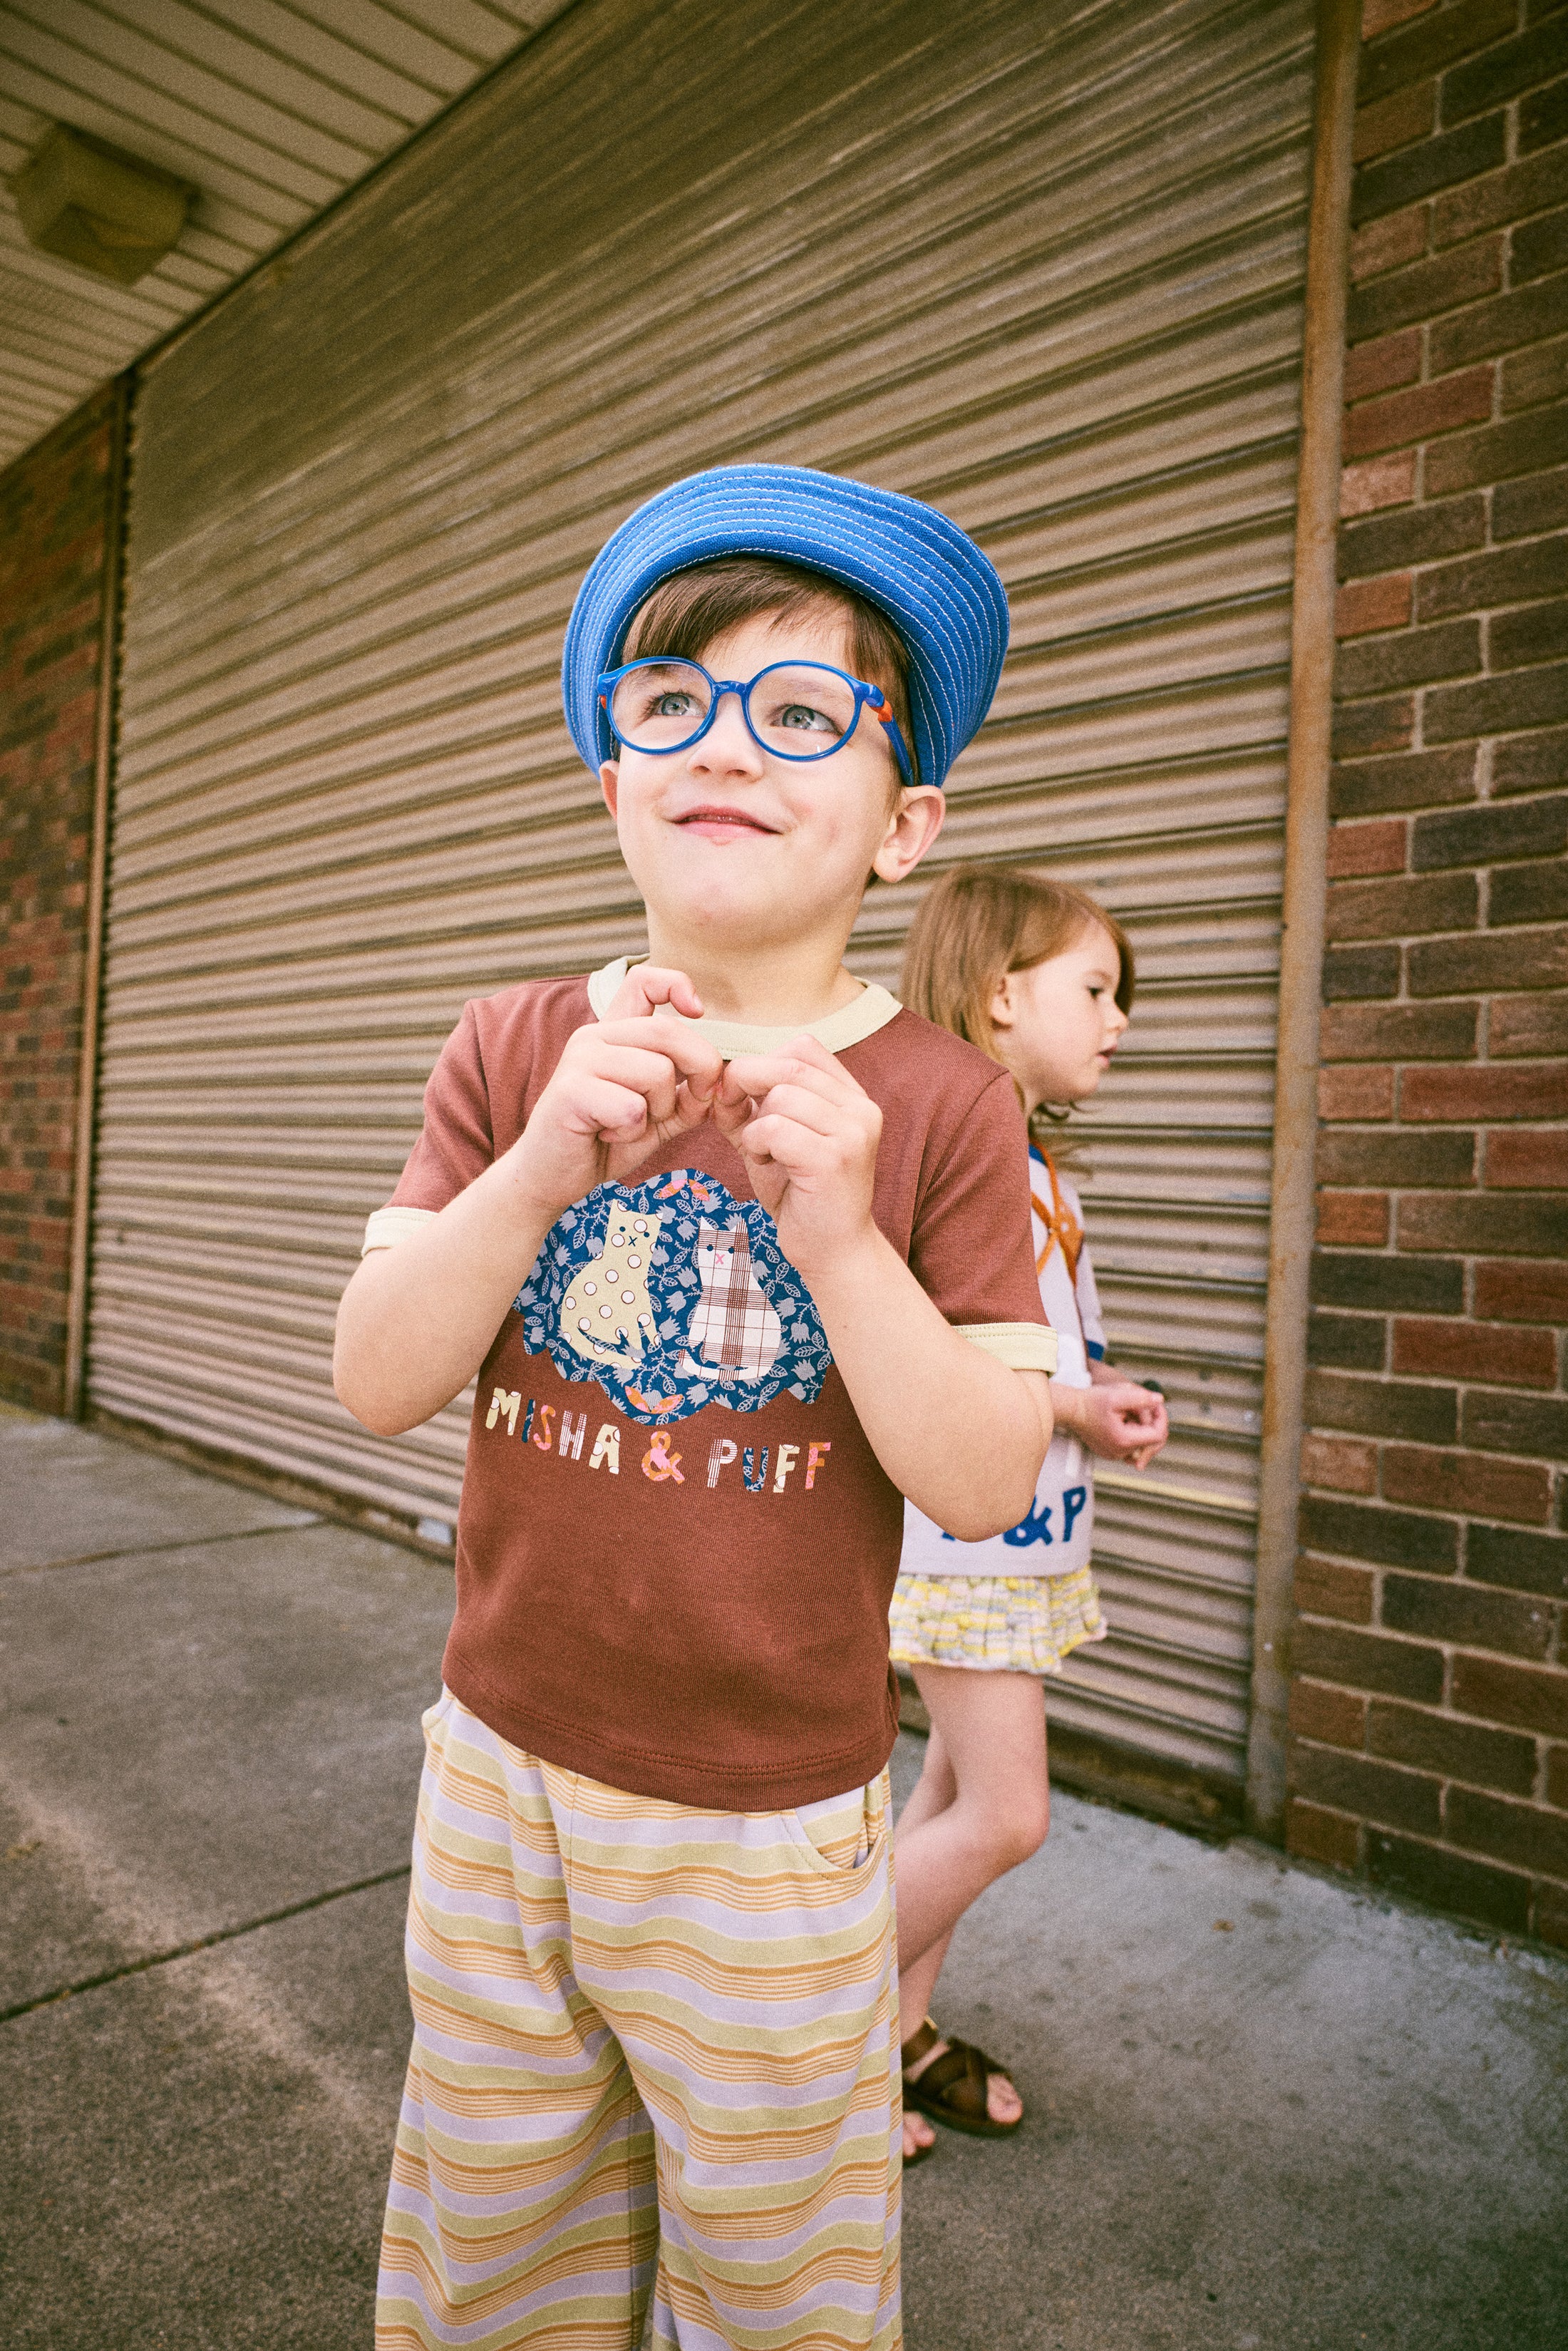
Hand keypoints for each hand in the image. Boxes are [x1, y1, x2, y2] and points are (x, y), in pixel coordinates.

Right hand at [505, 966, 723, 1218]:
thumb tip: (716, 1082)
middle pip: (669, 1032)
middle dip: (699, 1071)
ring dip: (658, 1111)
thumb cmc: (604, 1141)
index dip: (677, 984)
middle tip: (687, 1106)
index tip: (698, 1011)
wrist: (551, 1175)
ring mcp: (579, 1060)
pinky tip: (607, 1134)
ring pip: (657, 1072)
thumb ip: (688, 1096)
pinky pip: (633, 1107)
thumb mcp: (658, 1116)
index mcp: (613, 1033)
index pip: (643, 981)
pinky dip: (632, 1132)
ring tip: (628, 1124)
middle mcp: (594, 1036)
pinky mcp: (571, 1091)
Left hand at [713, 1034, 881, 1278]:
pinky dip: (756, 1141)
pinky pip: (775, 1127)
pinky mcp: (834, 1160)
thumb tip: (717, 1079)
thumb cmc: (802, 1197)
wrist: (832, 1253)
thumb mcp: (774, 1142)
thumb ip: (751, 1108)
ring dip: (755, 1122)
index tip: (739, 1089)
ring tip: (762, 1151)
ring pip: (781, 1095)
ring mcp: (853, 1133)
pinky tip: (762, 1162)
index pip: (804, 1048)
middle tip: (727, 1109)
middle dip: (746, 1080)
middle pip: (789, 1063)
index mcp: (852, 1098)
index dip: (762, 1059)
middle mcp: (861, 1109)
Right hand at [1055, 1378, 1167, 1468]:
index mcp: (1125, 1440)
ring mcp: (1115, 1455)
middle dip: (1153, 1422)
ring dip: (1142, 1426)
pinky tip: (1127, 1420)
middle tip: (1146, 1405)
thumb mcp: (1117, 1394)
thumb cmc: (1091, 1401)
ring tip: (1131, 1411)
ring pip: (1142, 1443)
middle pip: (1152, 1441)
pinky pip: (1131, 1446)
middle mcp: (1121, 1452)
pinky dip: (1134, 1433)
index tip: (1156, 1404)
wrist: (1071, 1410)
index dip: (1162, 1418)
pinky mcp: (1110, 1453)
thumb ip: (1141, 1398)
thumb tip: (1160, 1400)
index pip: (1158, 1435)